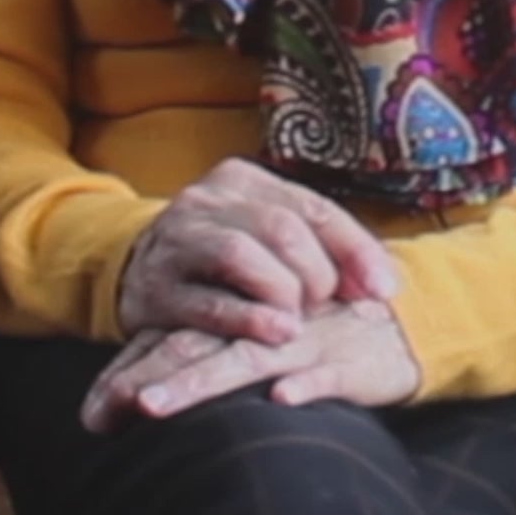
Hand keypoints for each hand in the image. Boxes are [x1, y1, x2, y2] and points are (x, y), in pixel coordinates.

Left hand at [81, 298, 421, 432]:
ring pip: (248, 362)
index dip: (132, 376)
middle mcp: (264, 333)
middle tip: (105, 410)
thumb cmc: (328, 340)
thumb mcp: (272, 349)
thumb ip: (218, 368)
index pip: (176, 347)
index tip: (90, 417)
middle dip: (149, 380)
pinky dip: (306, 388)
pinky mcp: (349, 366)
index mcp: (241, 327)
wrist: (406, 324)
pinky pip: (327, 377)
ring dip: (202, 384)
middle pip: (197, 352)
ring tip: (155, 405)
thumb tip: (147, 408)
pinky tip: (282, 400)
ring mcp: (305, 347)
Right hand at [117, 157, 398, 345]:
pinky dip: (248, 319)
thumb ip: (320, 251)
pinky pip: (207, 303)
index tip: (384, 290)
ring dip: (282, 292)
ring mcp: (177, 242)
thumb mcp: (265, 238)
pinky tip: (277, 334)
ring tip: (299, 322)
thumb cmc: (220, 261)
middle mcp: (207, 201)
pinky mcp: (155, 289)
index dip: (356, 250)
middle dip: (315, 274)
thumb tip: (383, 284)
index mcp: (242, 180)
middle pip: (281, 228)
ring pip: (241, 255)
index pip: (314, 208)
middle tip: (323, 306)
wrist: (131, 273)